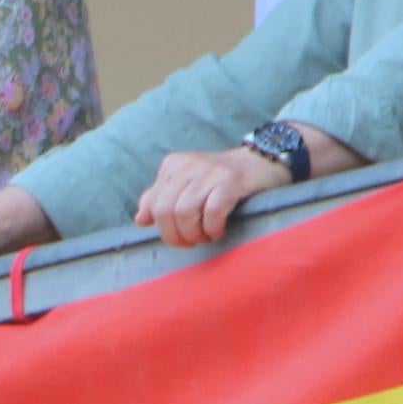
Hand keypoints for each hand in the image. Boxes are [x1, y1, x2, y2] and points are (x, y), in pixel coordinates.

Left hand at [136, 146, 284, 248]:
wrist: (262, 162)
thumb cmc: (221, 181)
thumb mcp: (187, 185)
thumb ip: (161, 199)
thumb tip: (140, 220)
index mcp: (172, 165)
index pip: (154, 206)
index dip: (165, 230)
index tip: (181, 236)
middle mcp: (188, 164)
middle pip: (166, 211)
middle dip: (177, 236)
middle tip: (194, 241)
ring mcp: (210, 171)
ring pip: (185, 213)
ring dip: (195, 234)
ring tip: (207, 237)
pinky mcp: (231, 180)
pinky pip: (212, 211)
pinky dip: (213, 228)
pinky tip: (219, 231)